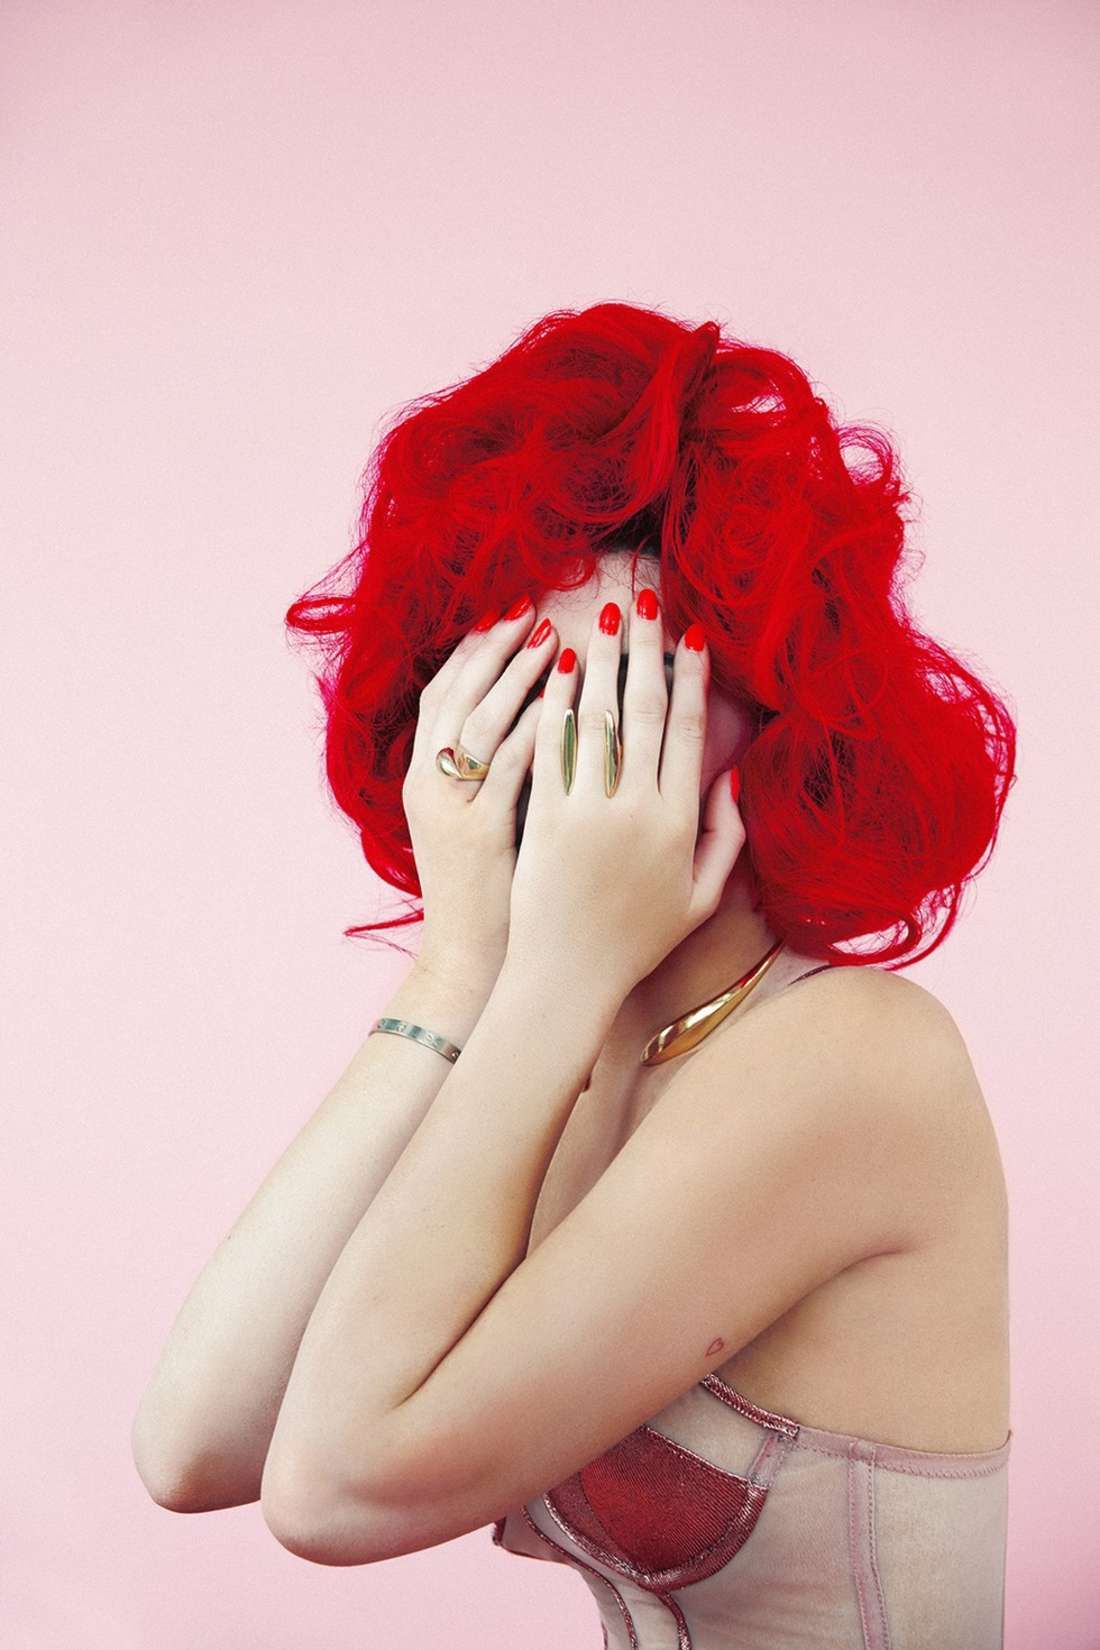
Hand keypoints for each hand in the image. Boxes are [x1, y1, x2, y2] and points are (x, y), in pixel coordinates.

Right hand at [402, 594, 558, 977]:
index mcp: (424, 779)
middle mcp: (429, 787)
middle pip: (455, 696)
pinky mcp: (482, 837)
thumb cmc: (488, 893)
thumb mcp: (472, 821)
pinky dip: (535, 730)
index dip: (472, 651)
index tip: (507, 612)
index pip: (442, 695)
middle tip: (531, 608)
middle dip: (494, 649)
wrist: (471, 963)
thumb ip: (489, 769)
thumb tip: (530, 712)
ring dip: (518, 677)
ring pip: (480, 724)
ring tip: (554, 638)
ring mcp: (452, 811)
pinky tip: (567, 702)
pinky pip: (509, 770)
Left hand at [504, 594, 745, 1003]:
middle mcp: (637, 810)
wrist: (567, 977)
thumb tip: (729, 774)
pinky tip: (559, 668)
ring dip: (603, 661)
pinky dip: (556, 704)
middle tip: (643, 598)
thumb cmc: (637, 940)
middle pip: (645, 710)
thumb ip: (726, 837)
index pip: (687, 731)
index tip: (690, 634)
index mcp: (679, 824)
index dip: (690, 678)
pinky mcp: (543, 818)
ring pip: (598, 719)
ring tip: (603, 617)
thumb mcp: (702, 897)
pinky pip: (551, 748)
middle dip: (645, 648)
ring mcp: (587, 812)